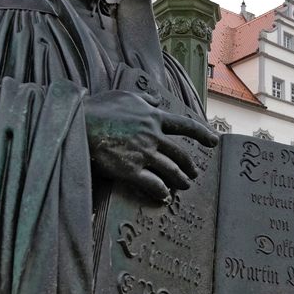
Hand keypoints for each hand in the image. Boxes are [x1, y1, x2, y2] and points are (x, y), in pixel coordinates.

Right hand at [84, 90, 218, 200]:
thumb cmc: (99, 108)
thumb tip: (156, 101)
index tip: (214, 141)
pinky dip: (162, 191)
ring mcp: (143, 154)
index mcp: (153, 117)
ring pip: (171, 170)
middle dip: (191, 165)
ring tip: (185, 186)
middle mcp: (153, 136)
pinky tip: (165, 196)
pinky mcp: (131, 170)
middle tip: (195, 172)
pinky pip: (152, 184)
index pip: (185, 126)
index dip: (203, 134)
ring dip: (181, 180)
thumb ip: (145, 100)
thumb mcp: (125, 96)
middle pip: (180, 154)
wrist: (79, 125)